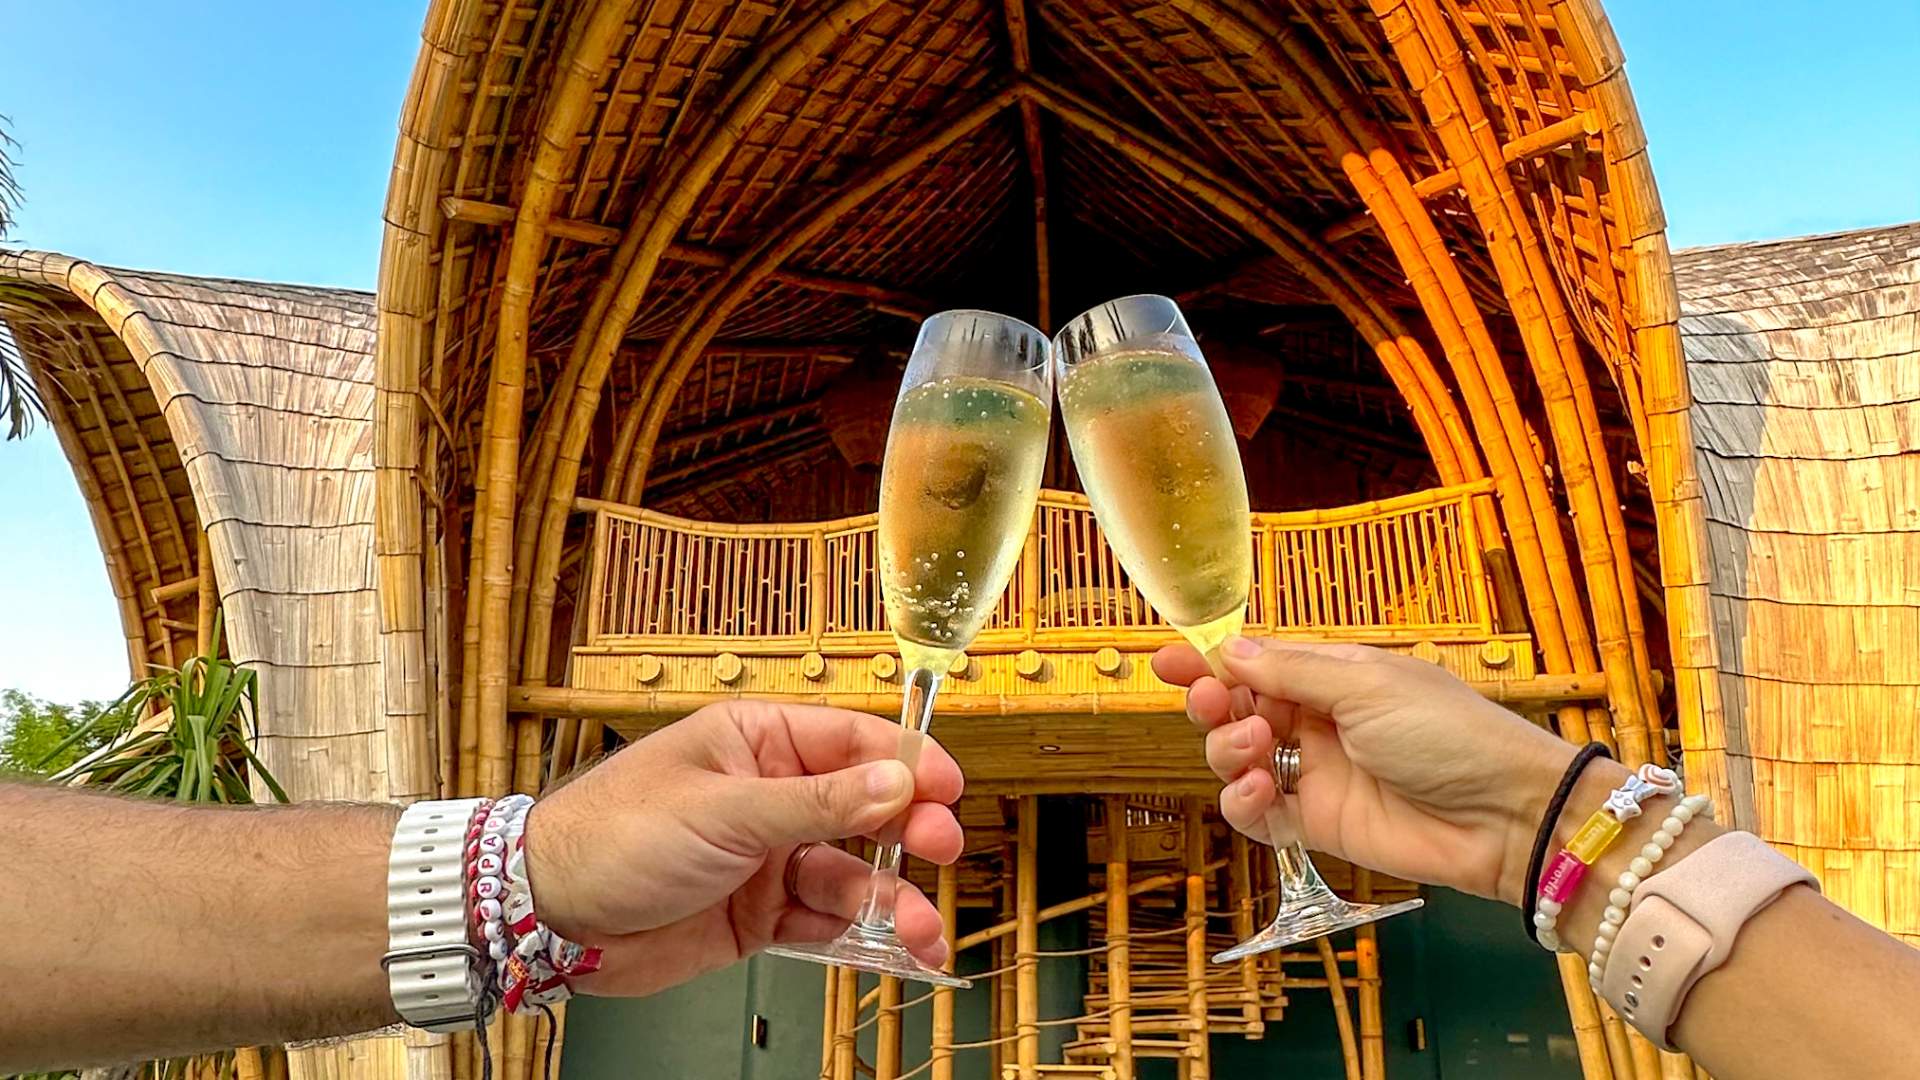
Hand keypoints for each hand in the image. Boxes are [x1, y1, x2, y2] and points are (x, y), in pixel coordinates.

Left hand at [523, 701, 963, 994]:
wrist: (546, 915)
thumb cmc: (613, 835)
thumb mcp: (724, 810)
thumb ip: (817, 801)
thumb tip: (897, 780)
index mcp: (757, 742)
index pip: (853, 741)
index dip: (907, 761)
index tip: (949, 788)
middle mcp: (768, 796)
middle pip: (864, 808)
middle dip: (908, 831)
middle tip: (942, 849)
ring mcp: (765, 857)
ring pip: (850, 875)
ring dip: (890, 900)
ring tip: (920, 928)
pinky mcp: (757, 914)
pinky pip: (823, 922)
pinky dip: (861, 937)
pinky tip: (895, 948)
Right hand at [1152, 637, 1574, 903]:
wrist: (1503, 814)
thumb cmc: (1448, 732)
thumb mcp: (1366, 685)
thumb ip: (1292, 671)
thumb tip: (1229, 649)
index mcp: (1332, 677)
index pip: (1256, 664)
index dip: (1209, 662)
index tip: (1165, 660)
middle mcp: (1316, 723)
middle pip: (1237, 711)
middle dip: (1212, 705)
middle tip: (1208, 703)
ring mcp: (1314, 776)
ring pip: (1238, 761)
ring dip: (1228, 751)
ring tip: (1254, 749)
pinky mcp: (1316, 826)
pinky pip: (1256, 814)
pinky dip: (1243, 801)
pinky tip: (1261, 789)